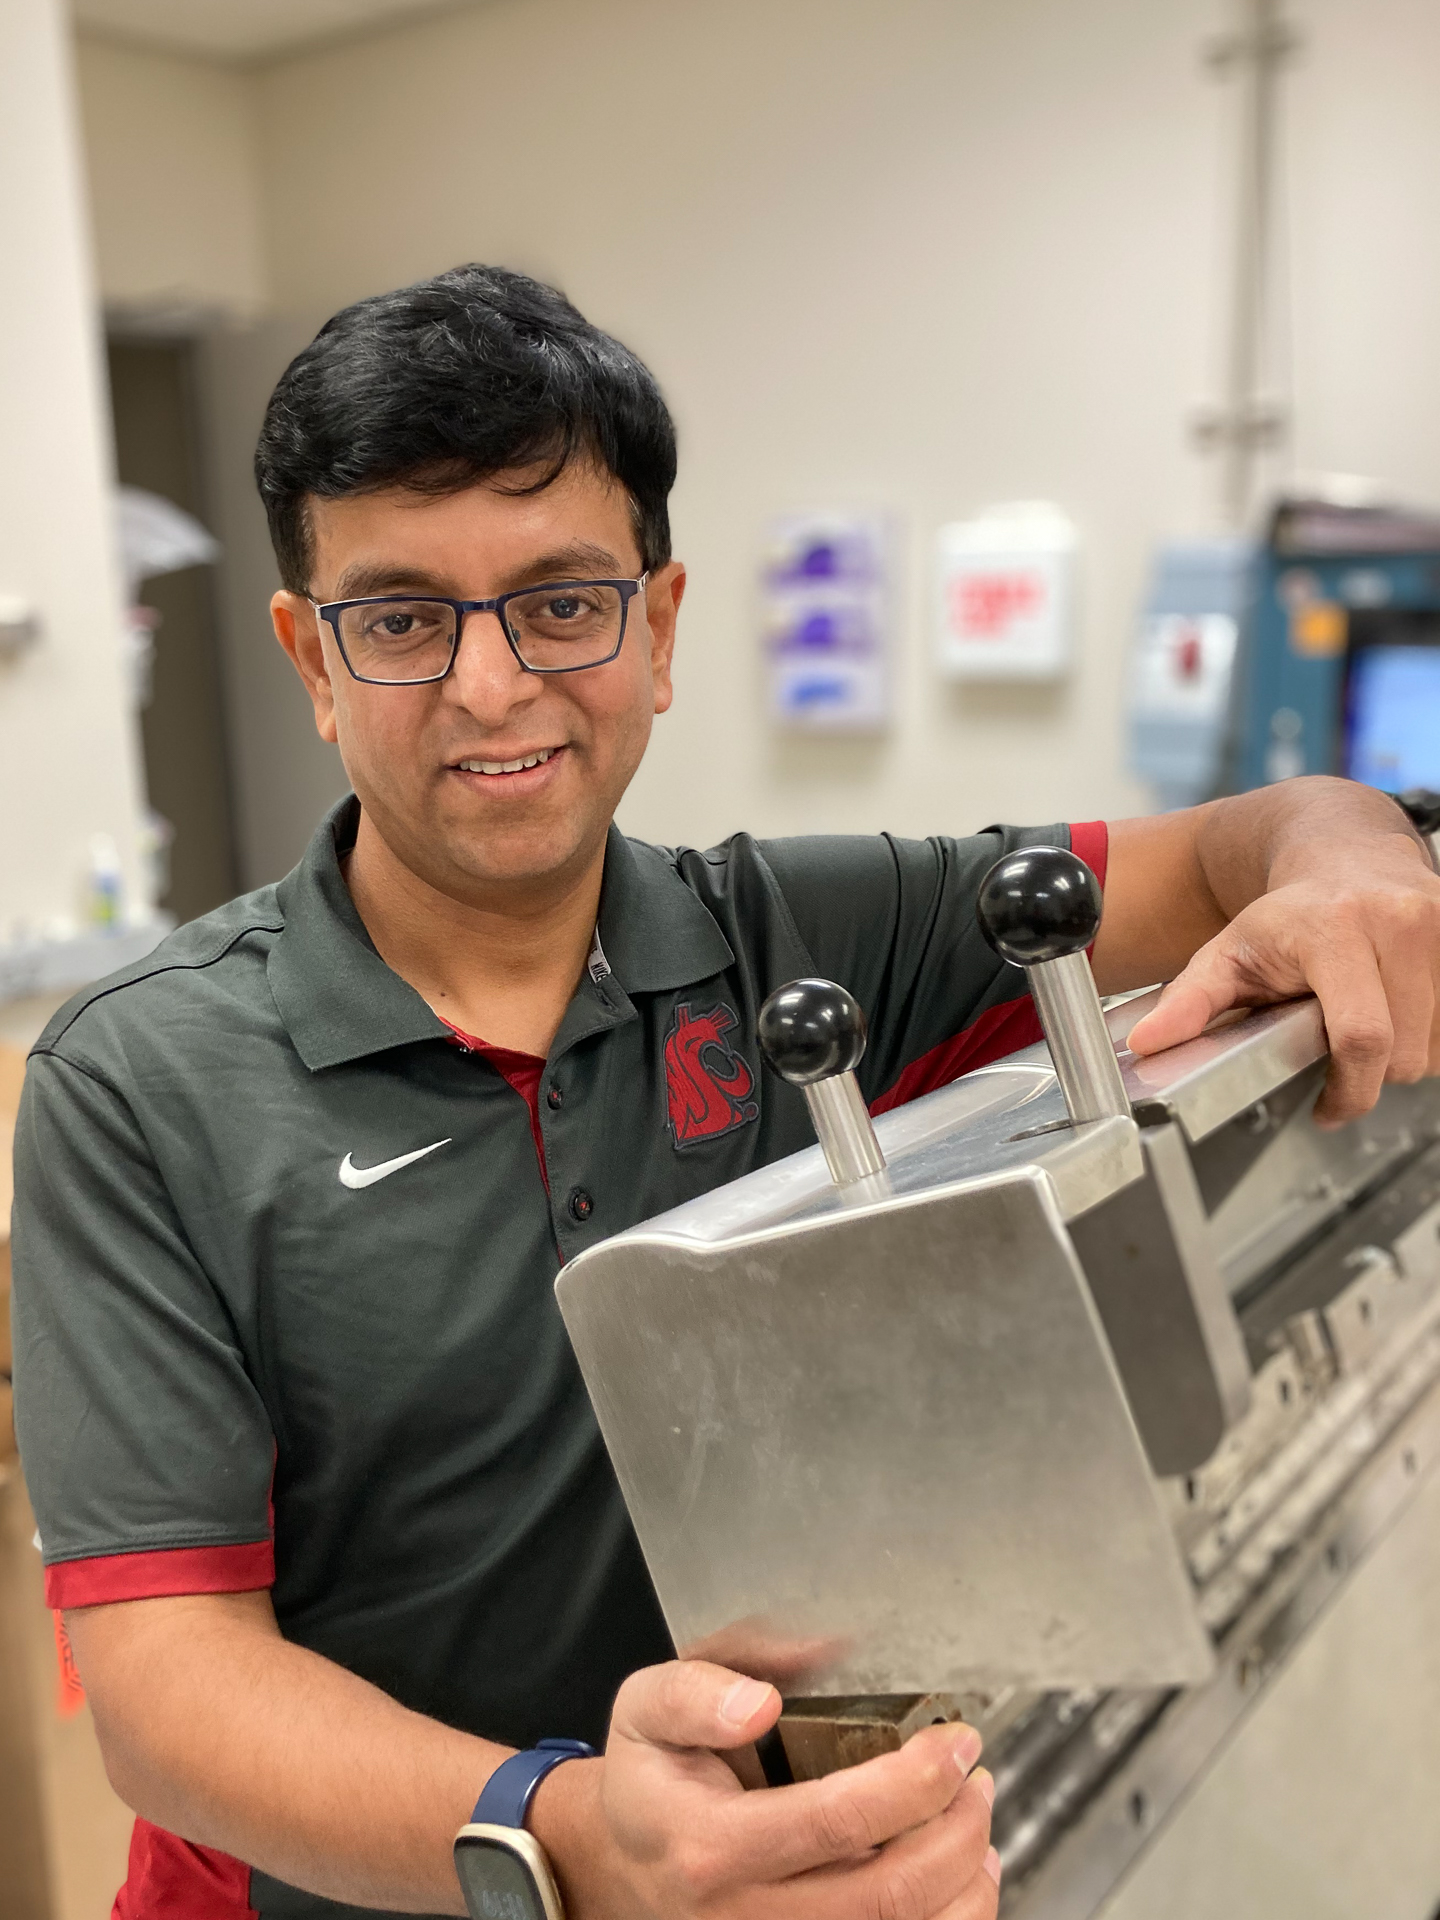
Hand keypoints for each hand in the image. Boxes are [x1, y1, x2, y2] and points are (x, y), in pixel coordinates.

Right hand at [531, 1660, 998, 1919]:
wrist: (621, 1865)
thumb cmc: (651, 1781)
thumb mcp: (647, 1707)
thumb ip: (700, 1688)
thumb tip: (762, 1699)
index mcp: (709, 1846)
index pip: (836, 1822)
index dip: (914, 1782)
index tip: (954, 1741)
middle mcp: (744, 1916)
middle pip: (888, 1895)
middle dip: (956, 1829)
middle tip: (976, 1776)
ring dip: (964, 1885)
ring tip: (976, 1823)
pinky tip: (959, 1878)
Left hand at [1126, 833, 1439, 1125]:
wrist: (1342, 851)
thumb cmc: (1287, 914)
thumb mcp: (1226, 954)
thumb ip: (1188, 1003)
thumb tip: (1149, 1044)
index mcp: (1332, 929)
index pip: (1362, 1035)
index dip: (1352, 1088)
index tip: (1330, 1109)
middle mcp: (1395, 920)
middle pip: (1405, 1050)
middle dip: (1373, 1073)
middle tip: (1340, 1058)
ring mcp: (1437, 923)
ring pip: (1438, 1041)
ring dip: (1405, 1051)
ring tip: (1365, 1023)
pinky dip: (1430, 1030)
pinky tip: (1397, 1012)